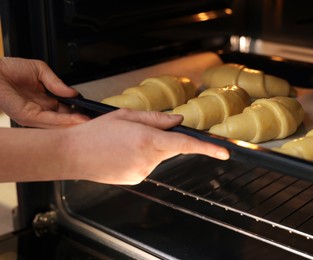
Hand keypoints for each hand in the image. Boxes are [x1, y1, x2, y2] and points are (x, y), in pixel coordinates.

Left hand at [0, 57, 88, 127]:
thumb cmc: (10, 69)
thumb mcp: (40, 71)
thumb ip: (57, 83)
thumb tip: (73, 93)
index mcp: (45, 101)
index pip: (65, 110)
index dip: (78, 112)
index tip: (90, 112)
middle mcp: (40, 110)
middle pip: (64, 120)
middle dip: (79, 121)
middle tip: (94, 121)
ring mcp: (34, 115)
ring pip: (59, 123)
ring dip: (75, 123)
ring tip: (89, 122)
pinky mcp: (28, 116)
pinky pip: (49, 120)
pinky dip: (64, 121)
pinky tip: (76, 119)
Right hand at [62, 109, 229, 184]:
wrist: (72, 154)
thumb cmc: (95, 132)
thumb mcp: (126, 116)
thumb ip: (156, 118)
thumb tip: (177, 120)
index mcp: (147, 139)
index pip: (185, 144)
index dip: (207, 149)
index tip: (223, 153)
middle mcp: (148, 158)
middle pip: (169, 147)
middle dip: (160, 138)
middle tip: (135, 133)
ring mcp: (142, 171)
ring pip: (157, 156)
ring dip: (147, 148)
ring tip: (123, 144)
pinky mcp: (136, 178)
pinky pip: (146, 165)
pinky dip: (140, 158)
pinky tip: (121, 154)